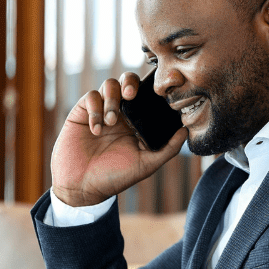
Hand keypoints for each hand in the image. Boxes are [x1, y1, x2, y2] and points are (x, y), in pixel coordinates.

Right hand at [50, 72, 187, 206]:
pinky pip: (90, 97)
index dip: (151, 89)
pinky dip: (95, 110)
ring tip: (111, 121)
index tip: (155, 94)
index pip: (147, 95)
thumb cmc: (115, 178)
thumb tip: (186, 130)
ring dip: (112, 99)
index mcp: (137, 122)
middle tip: (131, 95)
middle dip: (130, 82)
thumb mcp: (146, 165)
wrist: (83, 187)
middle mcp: (120, 113)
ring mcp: (101, 111)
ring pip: (109, 85)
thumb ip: (167, 149)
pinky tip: (96, 130)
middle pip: (128, 81)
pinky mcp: (82, 113)